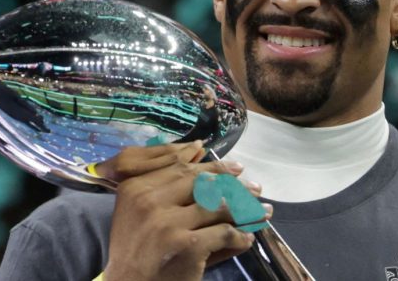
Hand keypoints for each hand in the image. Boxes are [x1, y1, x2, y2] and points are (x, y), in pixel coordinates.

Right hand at [99, 144, 267, 280]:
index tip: (236, 169)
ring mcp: (170, 223)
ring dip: (246, 208)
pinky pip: (224, 233)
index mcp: (137, 187)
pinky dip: (240, 236)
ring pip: (218, 207)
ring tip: (262, 211)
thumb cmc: (135, 248)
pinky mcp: (188, 245)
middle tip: (255, 188)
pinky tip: (247, 238)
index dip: (214, 167)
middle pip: (203, 184)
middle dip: (235, 185)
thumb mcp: (139, 209)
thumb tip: (199, 149)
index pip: (183, 169)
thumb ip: (167, 182)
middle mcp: (151, 201)